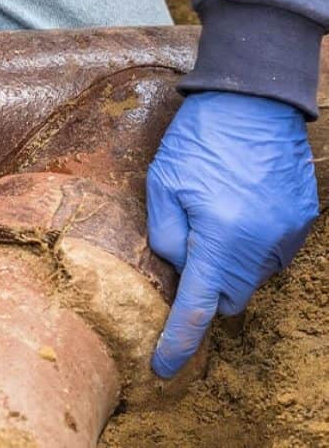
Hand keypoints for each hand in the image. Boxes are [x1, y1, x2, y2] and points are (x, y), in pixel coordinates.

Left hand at [147, 91, 318, 377]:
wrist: (252, 99)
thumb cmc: (199, 137)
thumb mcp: (162, 181)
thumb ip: (165, 235)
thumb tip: (178, 268)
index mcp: (219, 237)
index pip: (196, 307)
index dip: (178, 343)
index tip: (163, 367)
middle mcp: (259, 244)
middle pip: (228, 296)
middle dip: (204, 287)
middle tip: (188, 245)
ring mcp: (287, 233)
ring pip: (250, 275)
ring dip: (229, 263)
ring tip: (215, 214)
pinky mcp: (302, 219)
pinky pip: (272, 251)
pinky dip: (251, 244)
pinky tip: (239, 207)